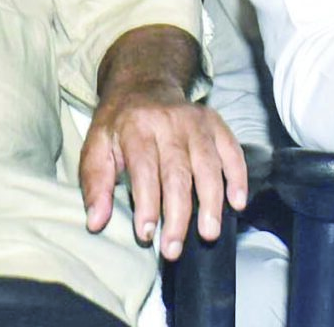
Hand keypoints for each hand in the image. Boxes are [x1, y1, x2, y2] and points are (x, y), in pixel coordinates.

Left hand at [80, 84, 247, 259]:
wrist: (143, 85)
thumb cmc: (119, 124)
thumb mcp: (96, 145)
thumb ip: (95, 183)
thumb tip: (95, 222)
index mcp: (136, 127)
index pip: (144, 168)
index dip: (146, 203)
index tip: (146, 235)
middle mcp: (169, 122)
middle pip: (177, 173)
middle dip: (177, 215)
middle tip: (173, 249)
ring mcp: (196, 122)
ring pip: (207, 165)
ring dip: (210, 202)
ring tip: (208, 233)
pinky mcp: (215, 124)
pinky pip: (232, 151)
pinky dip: (238, 177)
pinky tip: (237, 203)